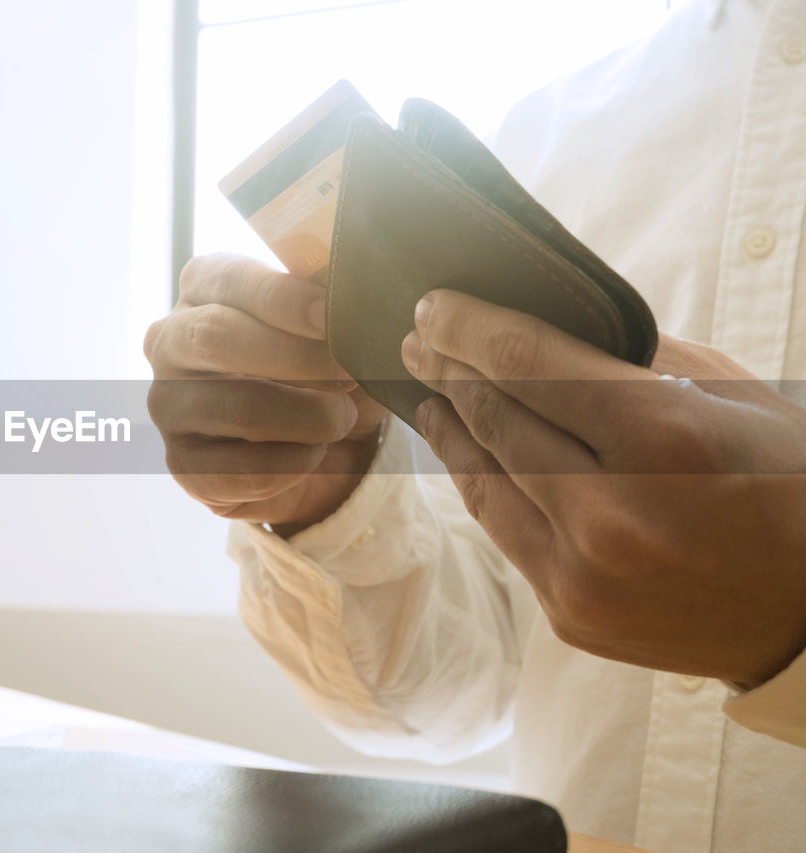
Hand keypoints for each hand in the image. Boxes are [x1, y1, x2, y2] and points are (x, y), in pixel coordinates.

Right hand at [144, 253, 386, 530]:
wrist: (337, 448)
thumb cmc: (331, 365)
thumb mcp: (338, 320)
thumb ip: (331, 289)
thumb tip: (337, 274)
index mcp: (204, 285)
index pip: (229, 280)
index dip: (282, 298)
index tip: (331, 315)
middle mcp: (170, 340)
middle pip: (216, 337)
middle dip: (295, 357)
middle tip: (350, 373)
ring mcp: (168, 405)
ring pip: (237, 408)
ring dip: (309, 417)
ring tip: (343, 419)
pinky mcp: (183, 465)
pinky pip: (244, 470)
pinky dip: (296, 464)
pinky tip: (314, 454)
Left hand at [401, 289, 805, 686]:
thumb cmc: (790, 484)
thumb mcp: (730, 395)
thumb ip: (630, 360)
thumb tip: (541, 329)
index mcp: (662, 438)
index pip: (526, 363)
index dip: (466, 327)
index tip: (432, 305)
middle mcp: (611, 512)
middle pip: (494, 419)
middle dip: (447, 371)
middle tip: (419, 341)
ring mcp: (584, 575)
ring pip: (484, 482)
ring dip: (450, 431)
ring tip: (428, 395)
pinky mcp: (571, 616)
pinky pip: (505, 534)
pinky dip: (482, 486)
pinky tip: (468, 457)